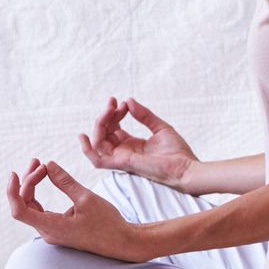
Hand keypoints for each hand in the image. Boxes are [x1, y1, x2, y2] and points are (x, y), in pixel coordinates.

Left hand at [5, 159, 145, 262]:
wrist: (121, 242)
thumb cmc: (107, 223)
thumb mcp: (86, 198)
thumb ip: (65, 182)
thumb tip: (48, 164)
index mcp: (52, 227)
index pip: (19, 210)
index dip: (12, 191)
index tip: (15, 173)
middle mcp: (48, 232)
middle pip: (24, 205)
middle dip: (27, 181)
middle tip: (38, 162)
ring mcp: (52, 232)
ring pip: (31, 207)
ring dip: (32, 186)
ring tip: (40, 166)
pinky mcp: (58, 229)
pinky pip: (40, 211)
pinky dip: (39, 194)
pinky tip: (44, 179)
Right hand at [81, 96, 199, 188]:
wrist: (186, 168)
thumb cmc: (177, 152)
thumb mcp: (160, 127)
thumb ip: (144, 115)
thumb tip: (129, 101)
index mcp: (132, 145)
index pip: (114, 128)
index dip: (114, 113)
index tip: (122, 103)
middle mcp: (124, 152)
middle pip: (104, 133)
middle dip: (106, 115)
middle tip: (114, 103)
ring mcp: (121, 159)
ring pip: (98, 142)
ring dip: (100, 124)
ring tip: (109, 110)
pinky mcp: (122, 163)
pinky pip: (97, 159)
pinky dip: (87, 149)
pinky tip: (83, 135)